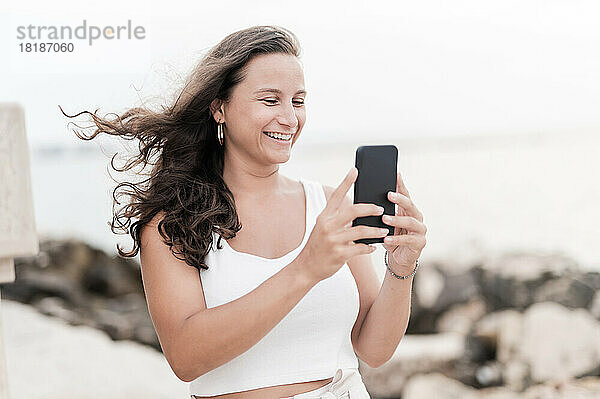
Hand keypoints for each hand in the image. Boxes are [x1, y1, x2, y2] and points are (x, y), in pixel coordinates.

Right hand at [298, 167, 388, 282]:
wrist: (306, 268)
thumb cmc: (317, 247)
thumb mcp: (322, 229)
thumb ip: (336, 220)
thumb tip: (358, 212)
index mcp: (324, 217)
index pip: (336, 196)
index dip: (346, 182)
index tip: (355, 170)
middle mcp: (327, 226)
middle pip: (353, 211)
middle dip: (370, 209)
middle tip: (381, 209)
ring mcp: (333, 241)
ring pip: (361, 231)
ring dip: (375, 230)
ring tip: (384, 230)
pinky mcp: (339, 255)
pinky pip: (360, 248)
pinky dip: (369, 247)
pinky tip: (373, 246)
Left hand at [381, 171, 426, 274]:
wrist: (398, 257)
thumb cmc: (390, 237)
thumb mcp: (384, 223)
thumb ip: (380, 211)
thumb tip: (363, 199)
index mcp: (408, 209)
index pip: (405, 194)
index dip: (401, 184)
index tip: (395, 174)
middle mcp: (417, 217)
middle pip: (410, 205)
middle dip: (399, 199)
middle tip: (388, 194)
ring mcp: (420, 230)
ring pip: (410, 222)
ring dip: (397, 220)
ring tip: (384, 219)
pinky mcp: (419, 243)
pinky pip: (408, 240)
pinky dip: (396, 239)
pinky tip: (386, 239)